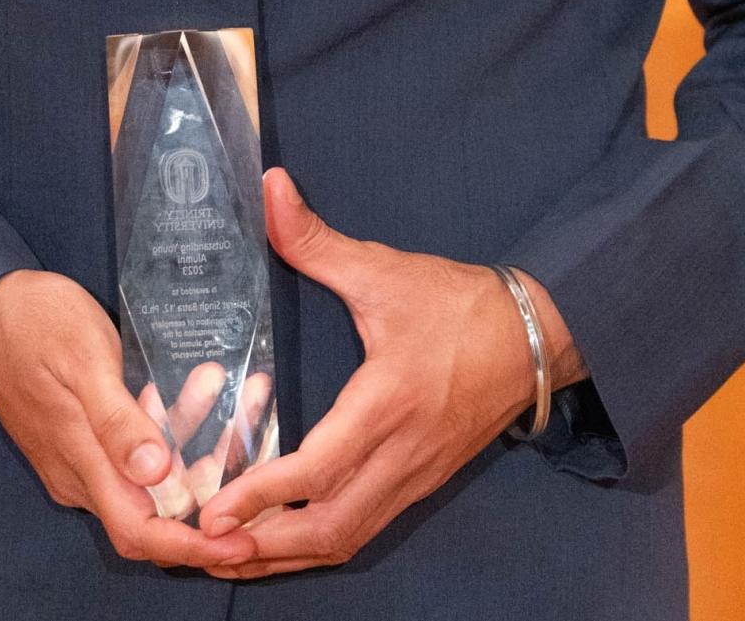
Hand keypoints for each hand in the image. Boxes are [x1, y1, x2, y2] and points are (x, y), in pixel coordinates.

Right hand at [0, 269, 256, 570]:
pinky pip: (132, 460)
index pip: (140, 532)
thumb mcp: (83, 358)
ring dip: (194, 457)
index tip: (243, 542)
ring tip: (233, 401)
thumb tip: (156, 474)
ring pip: (146, 484)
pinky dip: (171, 442)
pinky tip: (198, 402)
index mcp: (79, 461)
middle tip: (257, 465)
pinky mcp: (78, 438)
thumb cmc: (34, 322)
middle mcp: (77, 474)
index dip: (193, 546)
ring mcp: (76, 459)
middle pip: (152, 515)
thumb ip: (116, 419)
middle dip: (209, 498)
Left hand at [194, 169, 577, 578]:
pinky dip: (320, 545)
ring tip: (231, 556)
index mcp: (389, 403)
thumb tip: (268, 189)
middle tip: (206, 545)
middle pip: (331, 528)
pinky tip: (284, 542)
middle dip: (265, 546)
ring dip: (289, 554)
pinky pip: (366, 531)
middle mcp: (403, 454)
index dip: (263, 494)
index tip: (213, 511)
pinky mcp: (423, 483)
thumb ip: (318, 240)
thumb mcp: (385, 270)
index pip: (321, 468)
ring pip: (348, 539)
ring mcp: (416, 477)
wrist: (538, 335)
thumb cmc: (459, 304)